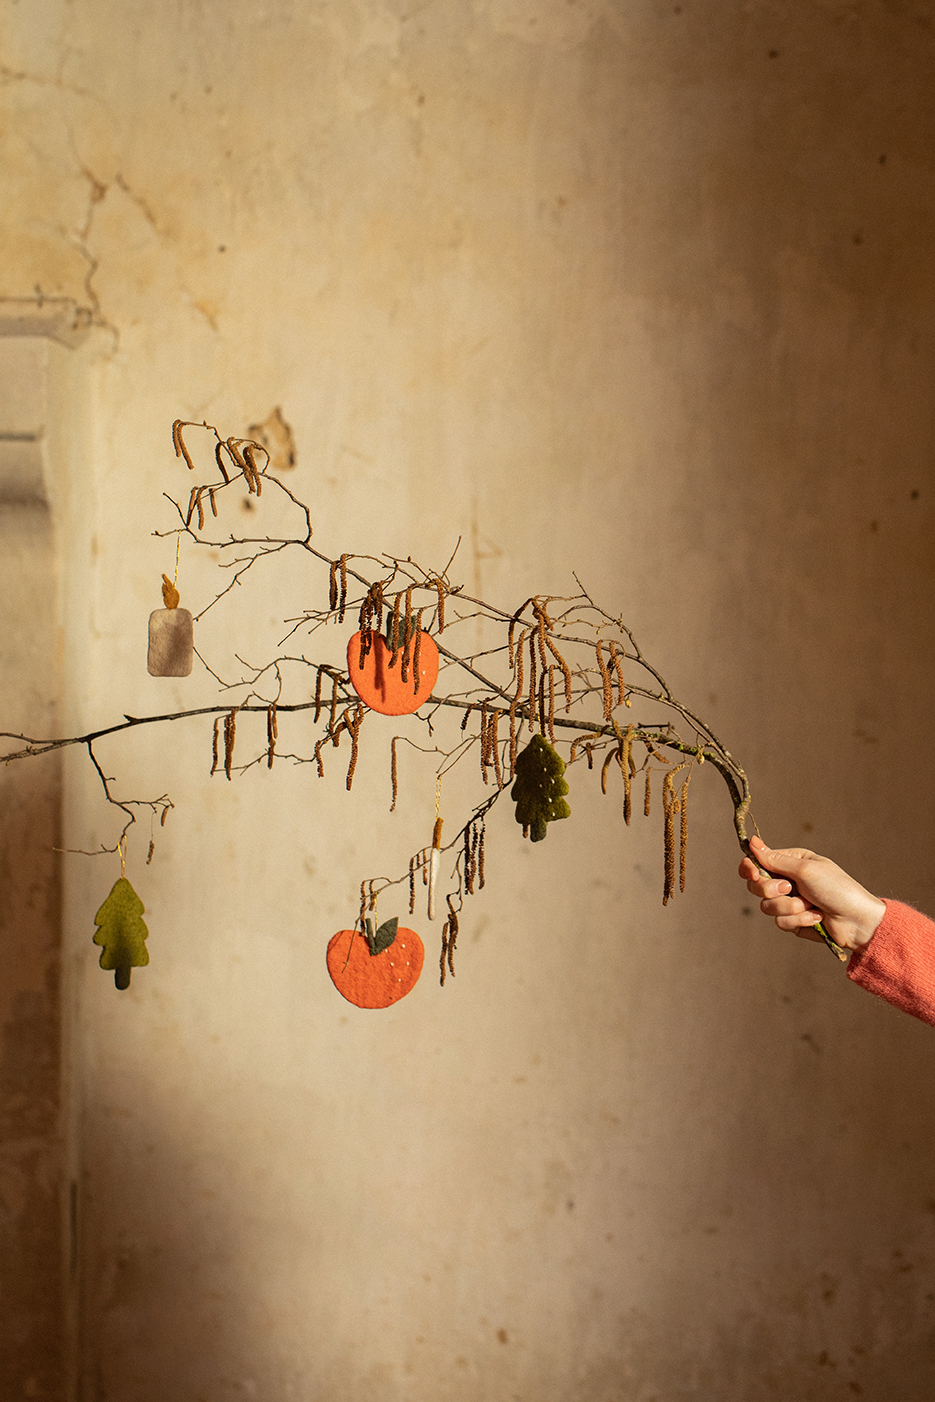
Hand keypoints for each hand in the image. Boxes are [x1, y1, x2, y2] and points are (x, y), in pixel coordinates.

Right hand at [738, 835, 885, 952]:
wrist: (857, 921)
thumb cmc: (837, 888)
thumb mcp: (805, 869)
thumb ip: (775, 859)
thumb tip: (752, 842)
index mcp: (790, 862)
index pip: (758, 862)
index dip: (749, 868)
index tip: (752, 872)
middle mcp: (788, 881)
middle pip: (756, 886)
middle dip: (771, 890)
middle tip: (790, 889)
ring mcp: (790, 902)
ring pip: (767, 906)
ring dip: (790, 907)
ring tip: (810, 905)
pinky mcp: (793, 921)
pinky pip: (780, 922)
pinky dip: (799, 920)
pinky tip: (816, 917)